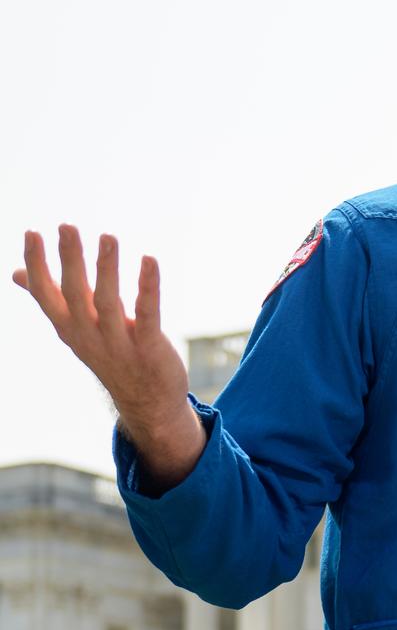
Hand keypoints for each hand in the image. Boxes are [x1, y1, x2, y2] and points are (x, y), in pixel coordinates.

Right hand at [14, 225, 205, 488]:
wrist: (148, 404)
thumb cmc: (111, 355)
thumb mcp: (76, 329)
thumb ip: (52, 299)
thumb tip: (15, 273)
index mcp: (68, 327)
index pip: (44, 294)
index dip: (37, 264)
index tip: (32, 232)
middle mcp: (88, 335)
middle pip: (74, 293)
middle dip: (69, 259)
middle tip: (67, 226)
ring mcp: (118, 343)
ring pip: (108, 302)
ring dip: (107, 268)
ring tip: (108, 236)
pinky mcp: (148, 347)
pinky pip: (148, 314)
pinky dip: (148, 287)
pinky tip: (149, 260)